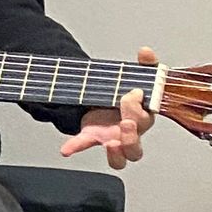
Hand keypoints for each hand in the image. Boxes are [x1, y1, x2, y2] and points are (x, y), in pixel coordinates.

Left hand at [60, 47, 158, 168]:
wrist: (108, 96)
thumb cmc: (128, 92)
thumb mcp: (137, 74)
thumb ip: (145, 63)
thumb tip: (145, 52)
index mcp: (143, 118)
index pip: (145, 121)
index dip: (139, 110)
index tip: (131, 93)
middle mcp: (130, 134)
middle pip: (136, 149)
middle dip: (132, 137)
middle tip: (125, 122)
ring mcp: (112, 138)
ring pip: (120, 160)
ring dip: (116, 154)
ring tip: (110, 143)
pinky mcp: (94, 136)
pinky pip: (85, 144)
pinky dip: (75, 146)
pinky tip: (66, 149)